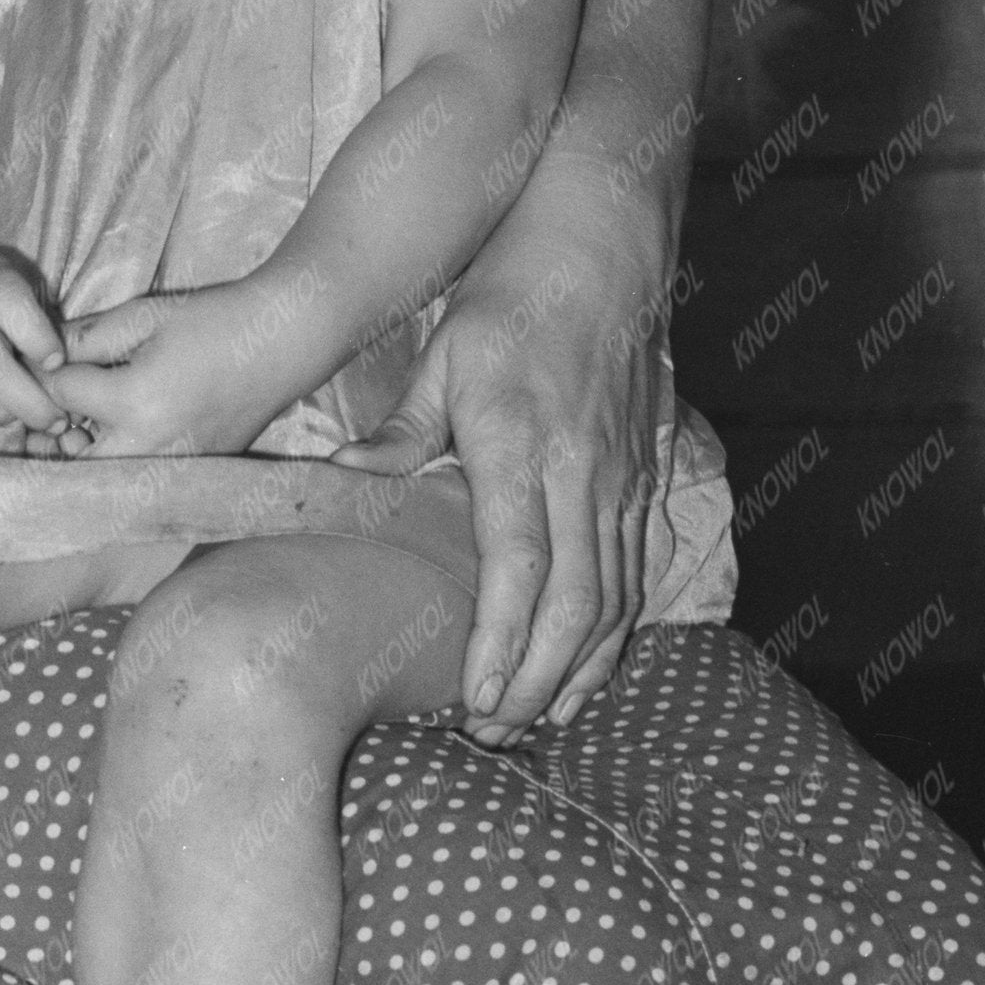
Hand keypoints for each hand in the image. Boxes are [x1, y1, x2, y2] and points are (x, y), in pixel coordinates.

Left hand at [45, 284, 297, 463]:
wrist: (281, 343)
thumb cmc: (212, 321)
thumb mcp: (141, 317)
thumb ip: (85, 339)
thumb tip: (39, 357)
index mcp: (135, 403)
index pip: (60, 397)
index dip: (46, 374)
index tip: (48, 360)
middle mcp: (152, 448)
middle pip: (74, 460)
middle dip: (58, 435)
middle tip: (61, 405)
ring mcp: (175, 469)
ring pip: (106, 480)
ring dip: (88, 455)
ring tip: (87, 421)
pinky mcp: (192, 475)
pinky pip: (139, 482)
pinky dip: (121, 465)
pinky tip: (122, 434)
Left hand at [374, 235, 673, 732]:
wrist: (603, 250)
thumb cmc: (509, 299)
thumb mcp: (440, 356)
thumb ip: (399, 433)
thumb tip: (336, 481)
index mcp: (522, 443)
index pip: (519, 563)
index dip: (503, 639)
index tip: (478, 698)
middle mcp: (583, 471)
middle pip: (576, 602)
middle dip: (538, 680)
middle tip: (494, 733)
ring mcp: (624, 479)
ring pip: (617, 599)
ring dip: (580, 670)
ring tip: (535, 722)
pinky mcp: (648, 481)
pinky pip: (639, 573)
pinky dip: (617, 633)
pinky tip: (590, 671)